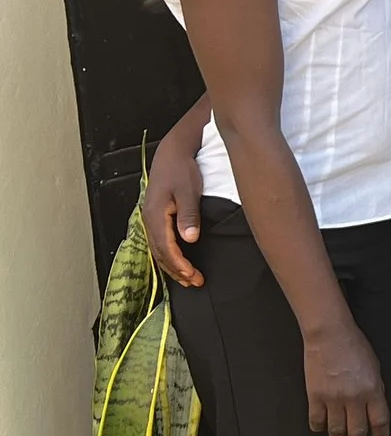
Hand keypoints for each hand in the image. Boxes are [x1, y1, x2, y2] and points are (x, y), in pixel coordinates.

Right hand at [144, 139, 206, 289]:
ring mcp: (150, 218)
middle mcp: (149, 220)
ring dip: (173, 266)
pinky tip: (179, 261)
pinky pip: (159, 242)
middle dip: (177, 271)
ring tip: (190, 278)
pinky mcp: (156, 216)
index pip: (166, 248)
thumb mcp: (188, 191)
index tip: (194, 276)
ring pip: (158, 250)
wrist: (173, 153)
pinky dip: (169, 255)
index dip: (180, 265)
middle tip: (196, 282)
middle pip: (160, 253)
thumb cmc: (181, 170)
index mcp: (155, 215)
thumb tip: (190, 239)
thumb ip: (189, 215)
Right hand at [303, 320, 389, 435]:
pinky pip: (316, 421)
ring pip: (336, 430)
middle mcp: (354, 398)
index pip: (379, 420)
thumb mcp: (375, 367)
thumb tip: (374, 406)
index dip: (380, 435)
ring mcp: (333, 399)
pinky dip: (319, 427)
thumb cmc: (354, 346)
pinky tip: (321, 427)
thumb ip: (375, 388)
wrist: (330, 336)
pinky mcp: (315, 397)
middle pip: (357, 430)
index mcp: (373, 390)